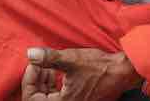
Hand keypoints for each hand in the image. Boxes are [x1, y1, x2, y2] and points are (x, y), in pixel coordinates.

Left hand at [21, 47, 142, 100]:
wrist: (121, 72)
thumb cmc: (99, 67)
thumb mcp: (71, 59)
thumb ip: (49, 58)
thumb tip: (30, 54)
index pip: (33, 98)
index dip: (29, 80)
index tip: (32, 64)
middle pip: (40, 99)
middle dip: (36, 80)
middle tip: (38, 64)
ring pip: (49, 97)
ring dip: (45, 82)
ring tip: (47, 66)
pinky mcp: (79, 100)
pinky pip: (59, 96)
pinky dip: (54, 85)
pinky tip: (57, 72)